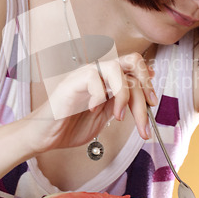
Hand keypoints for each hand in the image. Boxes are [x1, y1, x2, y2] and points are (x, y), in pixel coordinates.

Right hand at [28, 53, 156, 153]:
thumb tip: (143, 99)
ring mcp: (86, 74)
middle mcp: (100, 73)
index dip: (148, 83)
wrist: (45, 135)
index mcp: (108, 79)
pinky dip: (99, 97)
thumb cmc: (71, 125)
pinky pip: (95, 79)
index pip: (135, 68)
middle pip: (132, 61)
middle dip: (145, 85)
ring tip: (118, 116)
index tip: (153, 102)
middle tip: (147, 106)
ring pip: (117, 69)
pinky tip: (93, 110)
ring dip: (124, 96)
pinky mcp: (73, 81)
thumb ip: (121, 104)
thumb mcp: (105, 116)